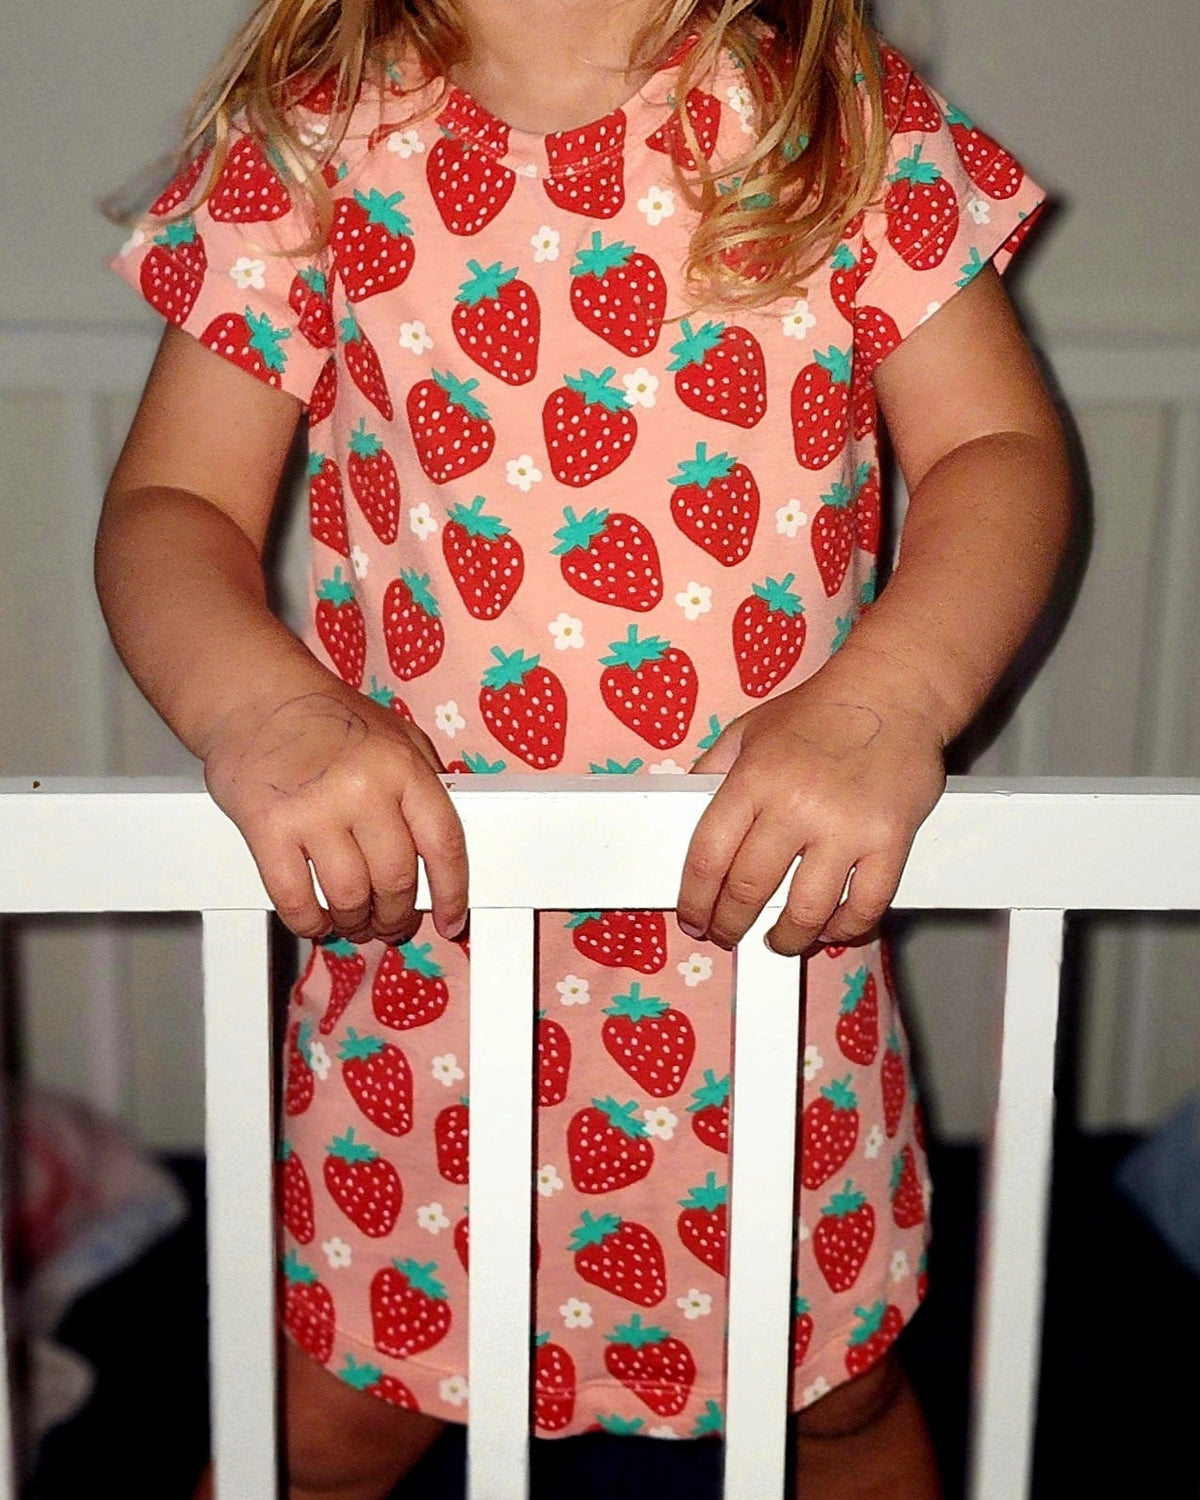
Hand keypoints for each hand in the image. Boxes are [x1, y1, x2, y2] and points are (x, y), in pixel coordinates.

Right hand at [203, 689, 467, 945]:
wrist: (255, 698)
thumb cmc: (327, 719)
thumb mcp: (396, 735)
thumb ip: (425, 781)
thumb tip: (444, 843)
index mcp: (403, 766)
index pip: (444, 844)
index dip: (452, 893)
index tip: (451, 920)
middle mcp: (364, 788)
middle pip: (396, 880)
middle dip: (396, 916)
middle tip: (390, 923)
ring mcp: (315, 810)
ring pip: (350, 897)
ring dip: (355, 922)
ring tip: (354, 921)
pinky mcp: (269, 829)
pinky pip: (296, 899)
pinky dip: (309, 922)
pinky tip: (317, 921)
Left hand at [676, 682, 945, 955]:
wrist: (894, 691)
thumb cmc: (819, 711)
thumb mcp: (748, 729)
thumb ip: (712, 769)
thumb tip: (681, 807)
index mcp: (754, 778)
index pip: (709, 856)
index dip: (695, 900)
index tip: (693, 918)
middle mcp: (796, 805)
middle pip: (749, 890)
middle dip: (730, 925)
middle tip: (728, 934)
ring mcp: (846, 827)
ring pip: (806, 911)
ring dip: (786, 939)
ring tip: (778, 942)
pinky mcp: (890, 840)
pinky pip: (865, 904)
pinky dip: (846, 929)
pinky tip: (831, 929)